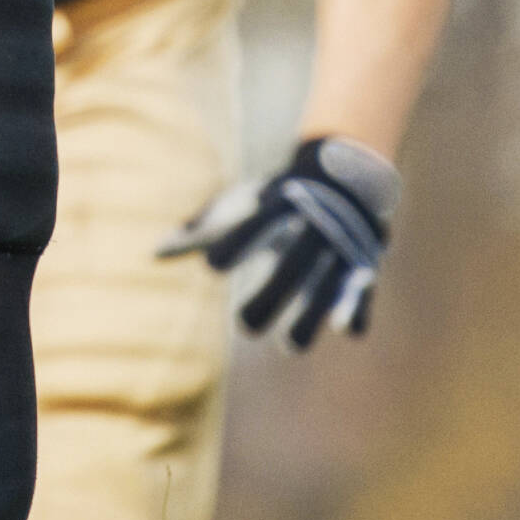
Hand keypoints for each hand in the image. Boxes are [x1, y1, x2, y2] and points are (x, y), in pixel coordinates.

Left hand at [164, 136, 399, 346]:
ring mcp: (342, 245)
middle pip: (294, 264)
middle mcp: (313, 225)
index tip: (212, 265)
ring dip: (312, 314)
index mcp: (280, 205)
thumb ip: (203, 230)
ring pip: (329, 284)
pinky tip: (345, 329)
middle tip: (243, 326)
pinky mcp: (363, 264)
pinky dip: (355, 308)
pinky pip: (362, 289)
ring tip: (290, 345)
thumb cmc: (277, 199)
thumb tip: (155, 254)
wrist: (346, 174)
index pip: (257, 225)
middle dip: (272, 294)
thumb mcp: (243, 206)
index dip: (236, 243)